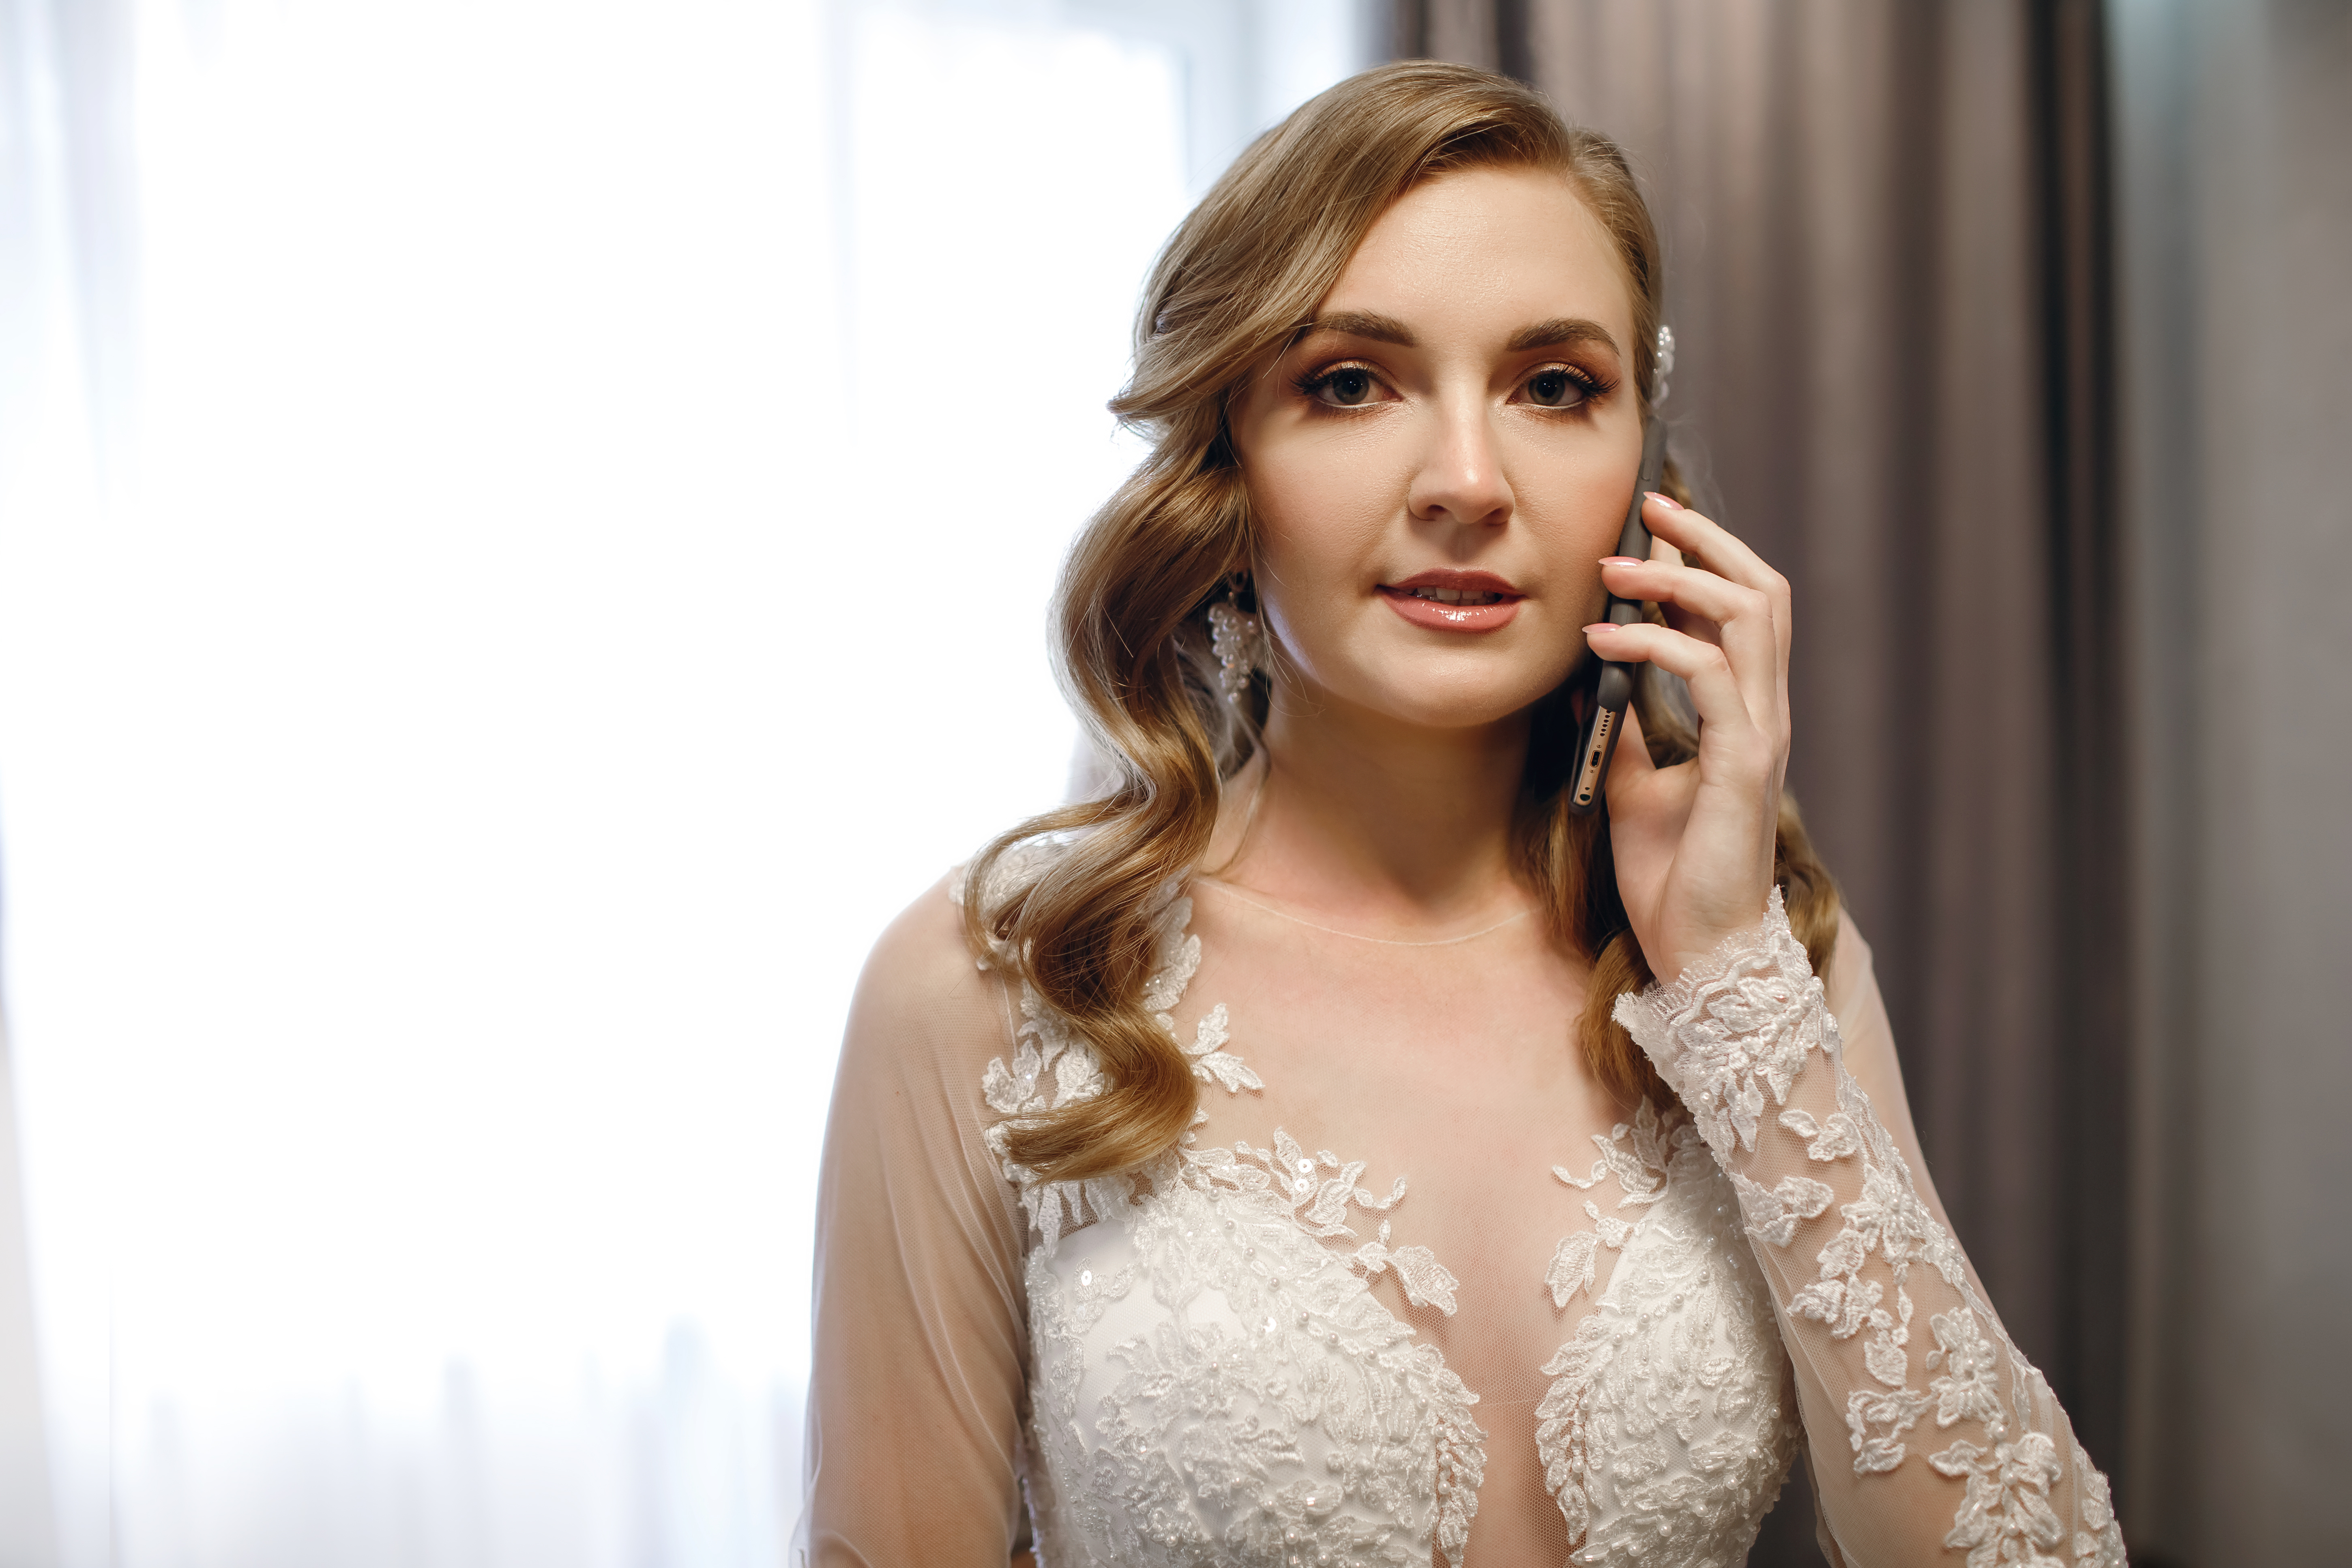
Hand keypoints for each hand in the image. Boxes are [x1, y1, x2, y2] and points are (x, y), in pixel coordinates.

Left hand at [1581, 492, 1791, 983]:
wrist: (1698, 950)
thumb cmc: (1673, 874)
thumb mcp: (1635, 783)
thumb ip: (1626, 728)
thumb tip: (1592, 678)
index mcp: (1746, 713)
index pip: (1743, 608)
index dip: (1705, 556)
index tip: (1652, 523)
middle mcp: (1764, 713)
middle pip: (1762, 591)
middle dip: (1705, 541)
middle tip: (1647, 511)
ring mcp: (1760, 735)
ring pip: (1747, 617)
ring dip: (1679, 580)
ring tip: (1615, 569)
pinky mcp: (1742, 764)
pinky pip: (1708, 676)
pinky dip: (1654, 645)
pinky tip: (1604, 639)